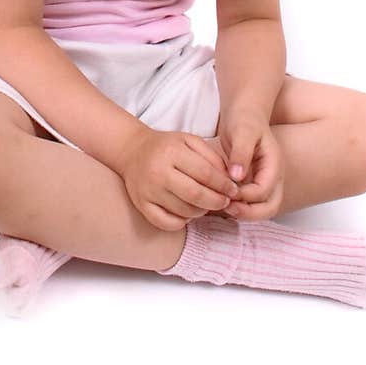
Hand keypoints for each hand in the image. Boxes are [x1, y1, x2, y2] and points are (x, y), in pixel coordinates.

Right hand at [117, 129, 239, 232]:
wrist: (132, 150)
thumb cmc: (166, 146)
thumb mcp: (190, 141)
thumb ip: (212, 157)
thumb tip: (229, 180)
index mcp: (172, 152)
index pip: (206, 174)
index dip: (224, 185)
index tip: (234, 190)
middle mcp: (158, 172)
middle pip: (195, 195)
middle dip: (216, 202)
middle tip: (224, 202)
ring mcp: (148, 190)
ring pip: (183, 211)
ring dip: (201, 211)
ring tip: (206, 204)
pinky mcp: (141, 205)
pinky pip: (167, 223)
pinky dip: (182, 222)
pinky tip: (187, 212)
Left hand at [214, 119, 284, 220]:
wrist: (243, 114)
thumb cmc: (244, 119)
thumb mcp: (243, 132)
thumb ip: (241, 153)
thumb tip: (237, 177)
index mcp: (274, 166)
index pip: (264, 192)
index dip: (245, 197)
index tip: (226, 192)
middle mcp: (272, 177)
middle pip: (269, 208)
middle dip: (249, 213)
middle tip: (226, 208)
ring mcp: (263, 182)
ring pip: (260, 209)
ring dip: (243, 212)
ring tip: (221, 205)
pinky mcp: (252, 184)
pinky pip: (249, 203)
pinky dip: (237, 206)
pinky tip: (219, 199)